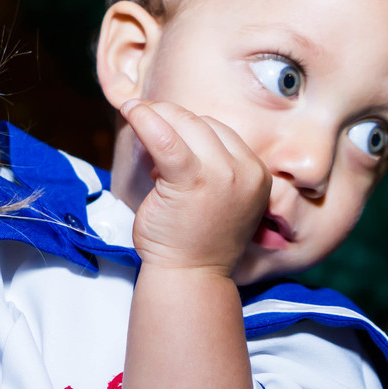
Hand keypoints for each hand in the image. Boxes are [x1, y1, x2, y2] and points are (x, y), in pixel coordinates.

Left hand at [120, 99, 270, 277]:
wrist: (189, 276)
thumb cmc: (195, 239)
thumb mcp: (218, 197)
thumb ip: (209, 165)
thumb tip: (171, 127)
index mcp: (256, 173)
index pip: (220, 131)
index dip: (188, 128)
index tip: (166, 133)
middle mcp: (245, 170)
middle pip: (203, 123)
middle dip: (171, 117)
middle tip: (145, 120)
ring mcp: (222, 174)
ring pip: (186, 124)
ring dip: (157, 117)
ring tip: (138, 120)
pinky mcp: (191, 180)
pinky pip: (165, 138)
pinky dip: (145, 120)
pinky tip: (130, 112)